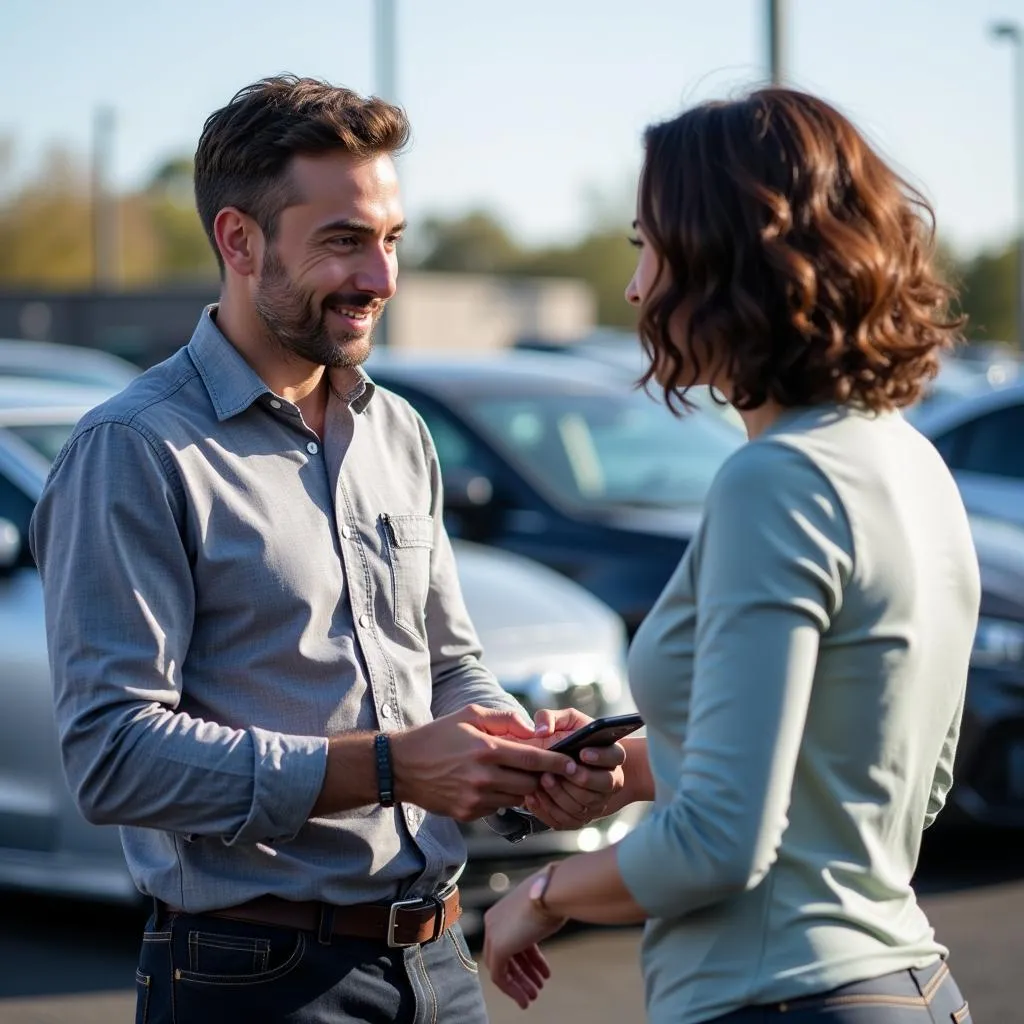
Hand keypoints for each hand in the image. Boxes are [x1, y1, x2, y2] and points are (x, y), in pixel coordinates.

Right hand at [389, 704, 578, 820]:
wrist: (402, 767)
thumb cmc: (438, 736)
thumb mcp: (469, 714)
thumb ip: (504, 719)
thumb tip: (532, 729)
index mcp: (486, 749)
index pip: (532, 758)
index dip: (556, 762)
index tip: (572, 763)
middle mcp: (483, 777)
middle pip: (530, 782)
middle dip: (541, 776)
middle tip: (547, 769)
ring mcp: (476, 798)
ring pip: (516, 797)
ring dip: (522, 787)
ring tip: (518, 775)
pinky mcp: (468, 813)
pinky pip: (498, 806)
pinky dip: (501, 797)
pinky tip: (492, 784)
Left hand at [483, 870, 565, 1008]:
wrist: (553, 892)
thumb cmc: (553, 897)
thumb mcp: (541, 912)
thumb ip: (535, 922)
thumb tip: (544, 925)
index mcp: (500, 911)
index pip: (510, 941)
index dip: (527, 960)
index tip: (541, 973)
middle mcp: (492, 922)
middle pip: (505, 955)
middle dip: (522, 973)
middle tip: (537, 988)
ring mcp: (493, 935)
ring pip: (501, 968)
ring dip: (519, 984)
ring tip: (534, 996)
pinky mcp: (499, 948)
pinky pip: (500, 976)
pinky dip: (513, 989)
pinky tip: (526, 998)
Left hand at [523, 708, 626, 829]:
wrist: (572, 766)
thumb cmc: (571, 739)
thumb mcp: (565, 721)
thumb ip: (552, 717)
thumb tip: (542, 731)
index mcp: (612, 754)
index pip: (615, 756)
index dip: (600, 756)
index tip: (583, 753)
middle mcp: (610, 780)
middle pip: (600, 785)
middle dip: (575, 779)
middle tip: (552, 772)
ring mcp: (597, 802)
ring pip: (583, 805)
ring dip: (560, 795)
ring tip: (542, 781)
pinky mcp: (582, 818)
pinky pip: (568, 821)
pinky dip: (549, 811)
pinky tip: (534, 797)